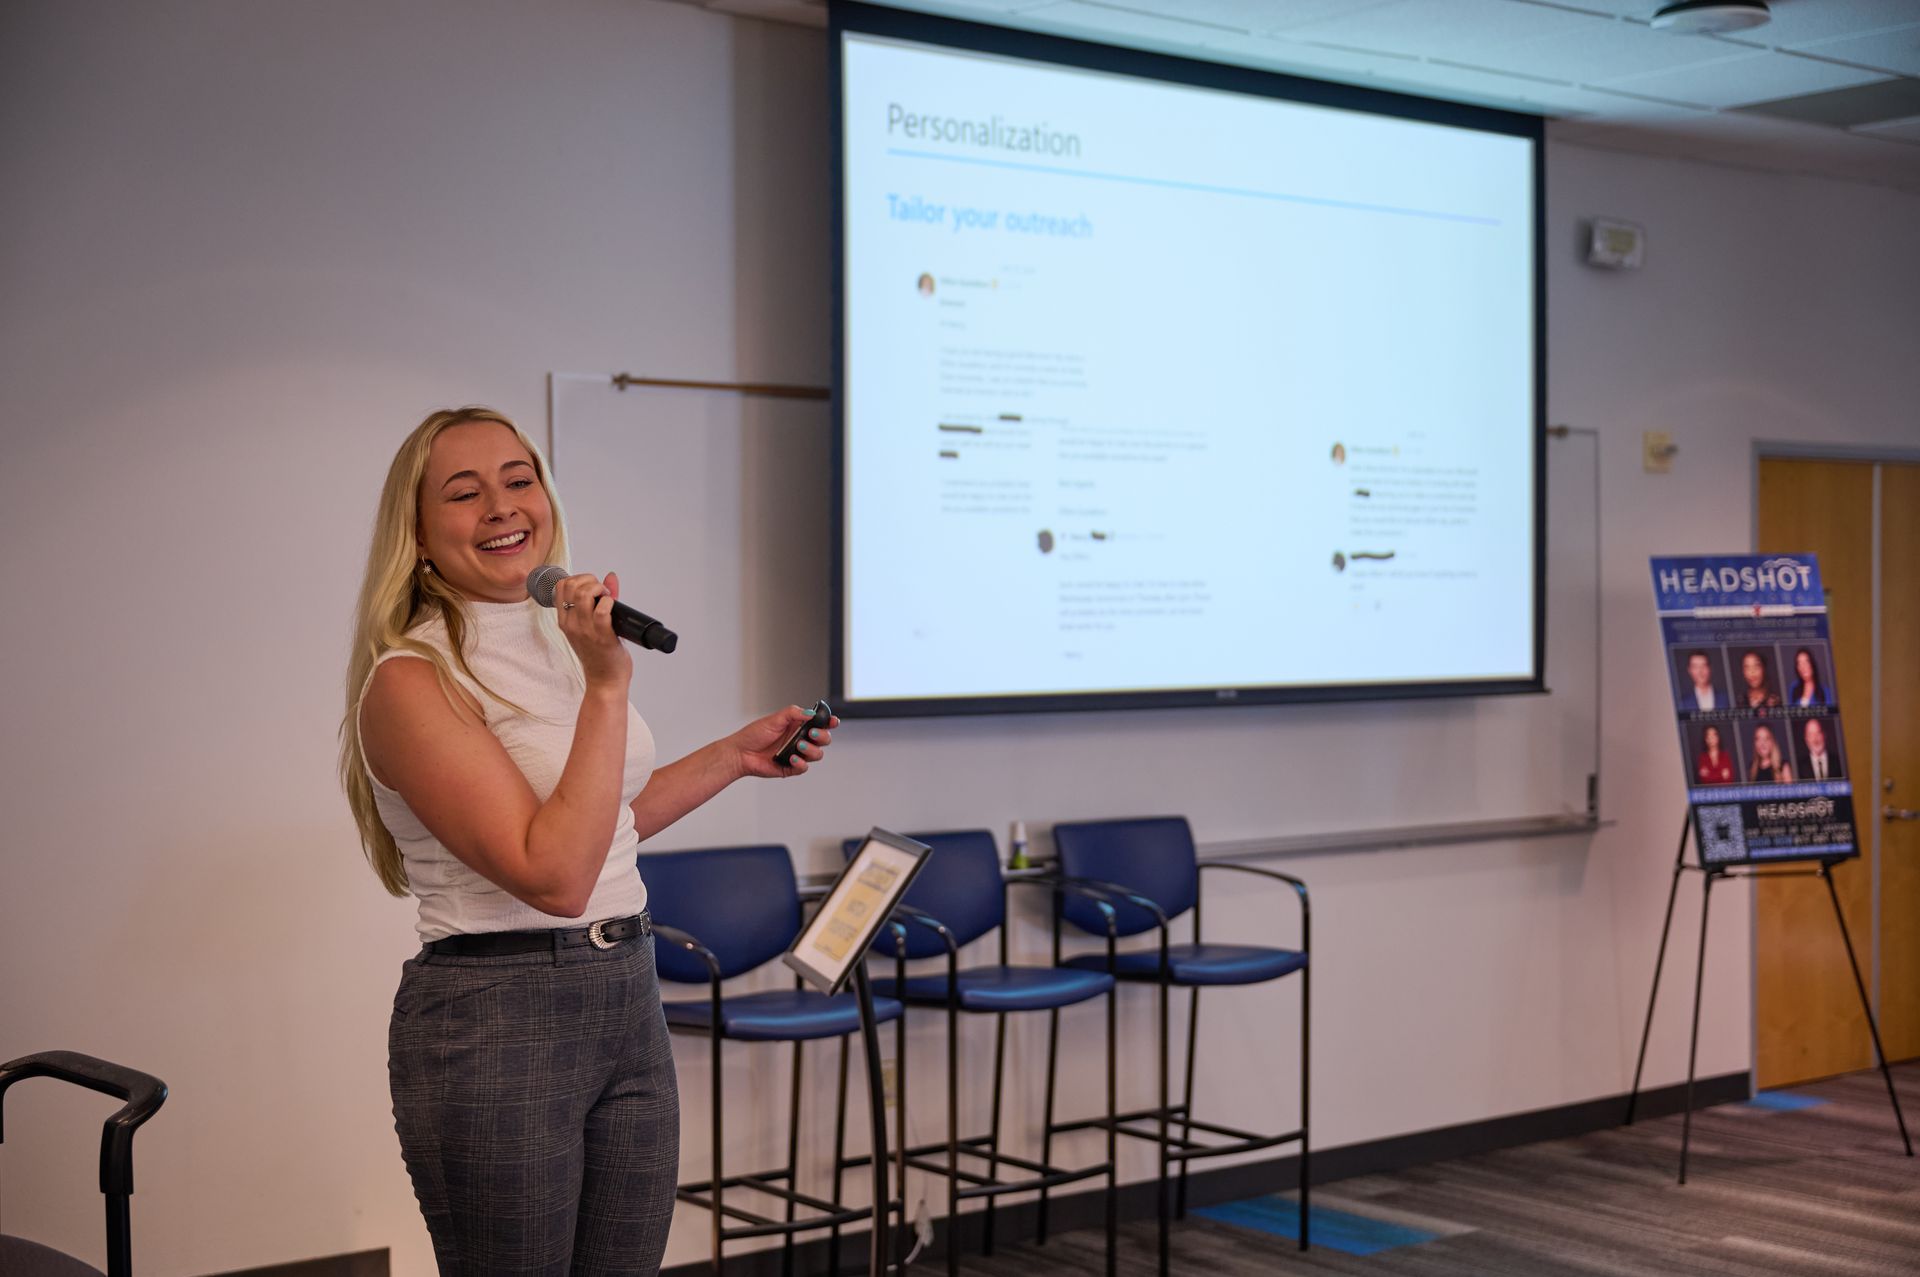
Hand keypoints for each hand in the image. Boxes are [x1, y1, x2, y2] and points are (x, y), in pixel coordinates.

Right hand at [553, 570, 630, 689]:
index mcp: (565, 621)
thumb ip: (600, 599)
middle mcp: (571, 624)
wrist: (604, 682)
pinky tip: (613, 607)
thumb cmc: (599, 656)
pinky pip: (602, 610)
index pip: (561, 586)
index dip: (578, 579)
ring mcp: (585, 630)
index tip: (591, 586)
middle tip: (602, 591)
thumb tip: (610, 577)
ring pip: (585, 595)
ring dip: (600, 589)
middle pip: (572, 586)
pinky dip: (609, 602)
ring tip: (607, 597)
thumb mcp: (591, 626)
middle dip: (590, 580)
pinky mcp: (601, 636)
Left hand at [730, 704, 839, 778]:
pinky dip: (801, 763)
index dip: (830, 722)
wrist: (740, 753)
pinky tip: (792, 758)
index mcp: (798, 726)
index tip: (833, 721)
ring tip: (798, 745)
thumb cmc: (754, 735)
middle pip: (824, 739)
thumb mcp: (774, 719)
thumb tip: (811, 713)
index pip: (819, 723)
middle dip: (823, 736)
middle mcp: (800, 739)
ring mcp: (797, 754)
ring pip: (817, 754)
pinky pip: (804, 767)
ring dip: (812, 750)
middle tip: (812, 734)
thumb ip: (793, 713)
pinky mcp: (791, 767)